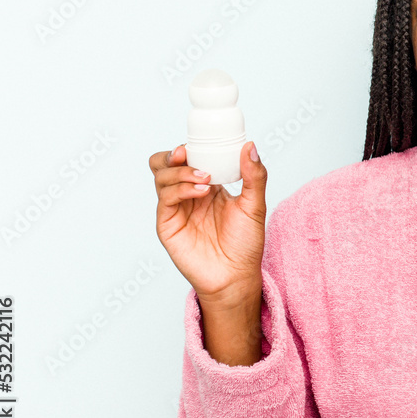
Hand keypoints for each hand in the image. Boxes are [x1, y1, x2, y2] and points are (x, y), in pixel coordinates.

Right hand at [148, 142, 266, 310]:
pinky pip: (165, 198)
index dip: (189, 147)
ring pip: (161, 176)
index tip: (201, 141)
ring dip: (182, 172)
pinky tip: (201, 192)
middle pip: (164, 163)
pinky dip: (181, 189)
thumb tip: (250, 146)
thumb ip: (255, 176)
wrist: (237, 276)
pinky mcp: (167, 224)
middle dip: (173, 155)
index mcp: (206, 186)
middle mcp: (187, 195)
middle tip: (189, 154)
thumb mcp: (255, 205)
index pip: (188, 158)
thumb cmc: (246, 244)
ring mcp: (175, 209)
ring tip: (205, 179)